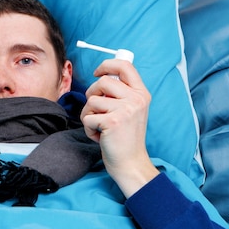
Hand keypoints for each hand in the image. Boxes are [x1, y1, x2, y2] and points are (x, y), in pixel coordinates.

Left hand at [80, 59, 158, 197]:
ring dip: (89, 115)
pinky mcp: (113, 121)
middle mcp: (136, 99)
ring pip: (91, 100)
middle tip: (97, 111)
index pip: (125, 65)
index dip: (107, 65)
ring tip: (100, 127)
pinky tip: (100, 137)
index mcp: (141, 93)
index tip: (97, 72)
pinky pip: (87, 117)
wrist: (130, 163)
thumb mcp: (131, 110)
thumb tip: (102, 75)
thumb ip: (121, 93)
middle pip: (102, 81)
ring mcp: (126, 109)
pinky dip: (88, 129)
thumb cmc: (125, 137)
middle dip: (92, 95)